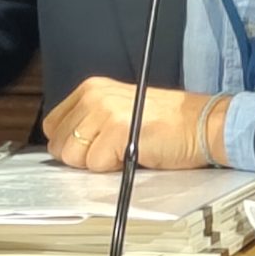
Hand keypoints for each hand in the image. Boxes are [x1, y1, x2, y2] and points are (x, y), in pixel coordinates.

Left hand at [42, 78, 216, 172]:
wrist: (201, 124)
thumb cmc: (166, 123)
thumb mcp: (120, 110)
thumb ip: (90, 122)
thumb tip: (65, 146)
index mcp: (91, 88)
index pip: (53, 125)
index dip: (70, 144)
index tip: (90, 147)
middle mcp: (94, 96)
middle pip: (61, 144)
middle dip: (83, 157)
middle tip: (112, 150)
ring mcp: (105, 112)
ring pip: (75, 157)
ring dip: (98, 163)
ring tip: (123, 150)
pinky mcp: (117, 131)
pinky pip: (96, 165)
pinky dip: (113, 168)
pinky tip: (133, 154)